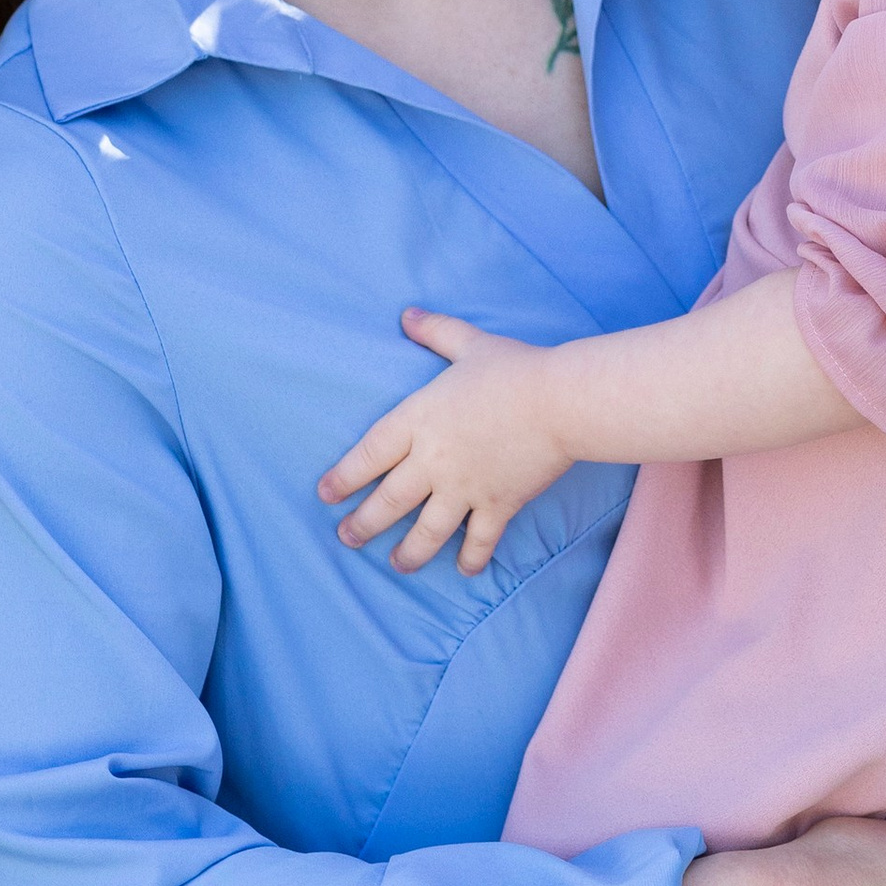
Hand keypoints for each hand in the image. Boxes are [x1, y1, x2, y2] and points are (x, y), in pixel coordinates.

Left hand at [318, 311, 575, 575]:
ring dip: (409, 552)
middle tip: (347, 538)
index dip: (344, 476)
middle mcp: (434, 460)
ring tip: (398, 564)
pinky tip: (464, 570)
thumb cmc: (515, 369)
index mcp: (419, 420)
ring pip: (426, 531)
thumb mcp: (470, 344)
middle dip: (363, 524)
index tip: (326, 494)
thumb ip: (436, 331)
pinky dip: (472, 557)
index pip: (369, 454)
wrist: (559, 402)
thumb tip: (408, 315)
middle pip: (388, 501)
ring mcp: (465, 487)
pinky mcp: (498, 504)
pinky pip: (479, 539)